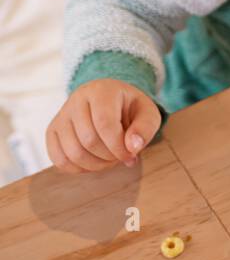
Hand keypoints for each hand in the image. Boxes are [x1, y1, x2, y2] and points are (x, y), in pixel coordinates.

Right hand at [46, 80, 161, 174]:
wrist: (110, 101)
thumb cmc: (130, 109)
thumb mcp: (147, 113)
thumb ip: (145, 129)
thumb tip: (132, 148)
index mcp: (101, 90)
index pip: (104, 124)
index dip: (118, 146)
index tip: (130, 155)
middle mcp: (76, 99)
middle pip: (88, 140)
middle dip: (109, 157)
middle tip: (120, 156)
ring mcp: (61, 115)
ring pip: (73, 153)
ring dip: (95, 165)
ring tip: (109, 159)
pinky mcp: (52, 130)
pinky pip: (59, 159)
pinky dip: (78, 169)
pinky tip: (93, 162)